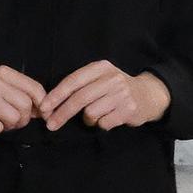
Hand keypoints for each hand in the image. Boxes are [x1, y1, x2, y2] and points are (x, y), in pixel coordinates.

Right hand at [0, 66, 45, 133]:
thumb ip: (19, 93)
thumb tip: (44, 109)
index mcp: (3, 72)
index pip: (34, 88)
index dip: (43, 105)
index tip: (43, 116)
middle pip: (26, 105)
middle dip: (23, 119)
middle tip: (12, 122)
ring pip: (14, 117)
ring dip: (8, 126)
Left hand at [40, 61, 169, 132]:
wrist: (148, 94)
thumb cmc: (115, 89)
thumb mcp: (99, 78)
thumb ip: (79, 86)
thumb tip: (50, 104)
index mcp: (100, 68)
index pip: (73, 81)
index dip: (56, 95)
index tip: (44, 108)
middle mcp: (112, 78)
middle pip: (79, 98)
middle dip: (62, 113)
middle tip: (50, 125)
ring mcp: (121, 94)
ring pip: (90, 113)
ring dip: (88, 120)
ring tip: (97, 115)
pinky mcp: (129, 109)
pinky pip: (103, 123)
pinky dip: (101, 125)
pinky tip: (109, 118)